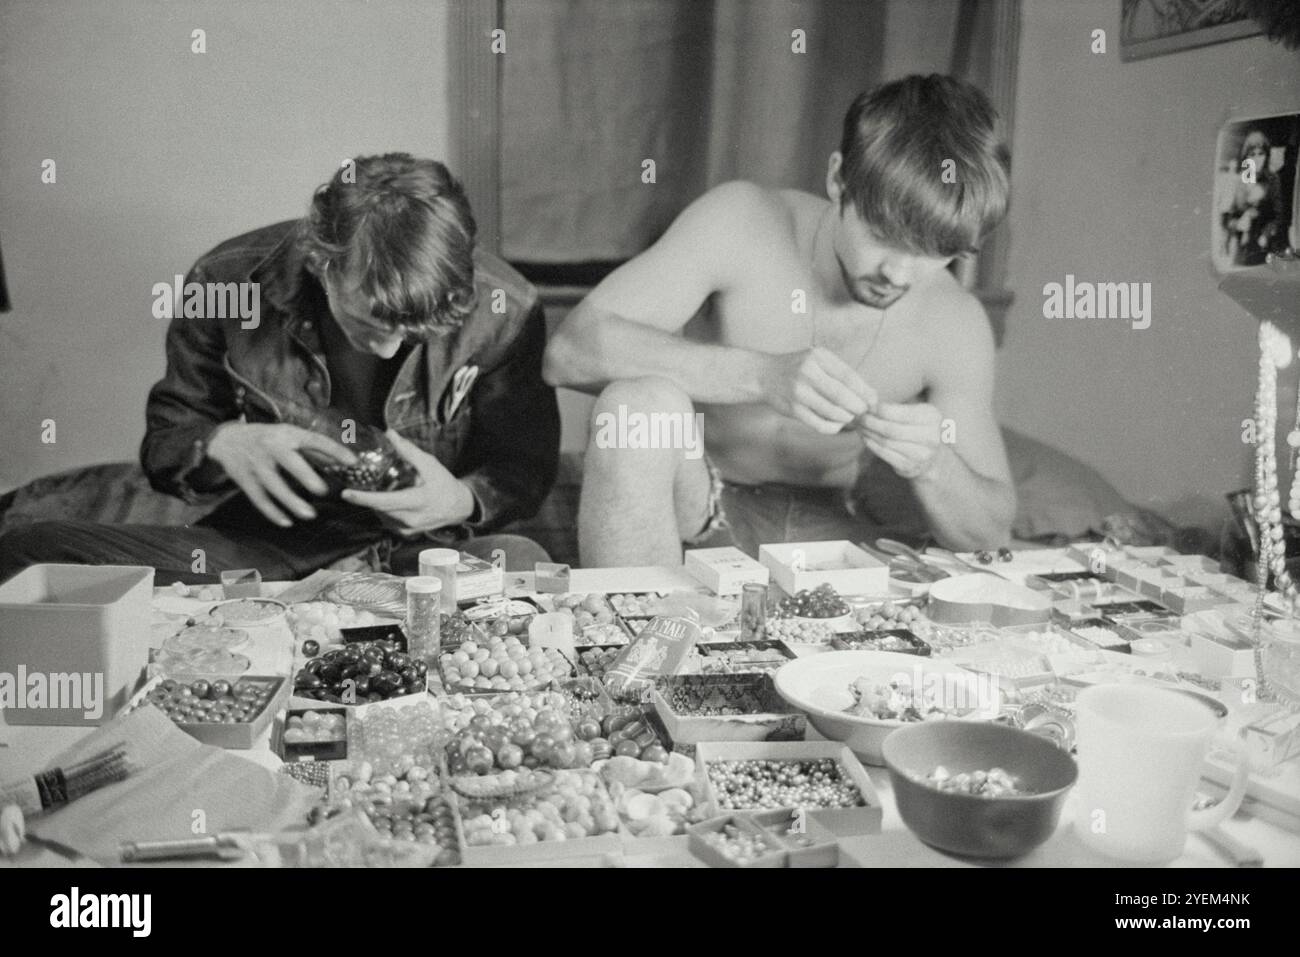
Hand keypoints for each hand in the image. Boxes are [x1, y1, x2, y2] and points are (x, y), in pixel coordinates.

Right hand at [206, 422, 356, 526]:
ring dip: (290, 501)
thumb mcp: (289, 435)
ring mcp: (256, 464)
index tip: (353, 462)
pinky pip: (259, 498)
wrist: (226, 439)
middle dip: (305, 476)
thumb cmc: (267, 438)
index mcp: (287, 434)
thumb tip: (345, 462)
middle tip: (322, 491)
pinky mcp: (245, 480)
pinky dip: (272, 512)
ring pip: (273, 485)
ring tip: (309, 514)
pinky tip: (286, 522)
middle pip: (289, 462)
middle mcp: (271, 447)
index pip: (314, 440)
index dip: (334, 450)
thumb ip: (315, 449)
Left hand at [340, 430, 474, 535]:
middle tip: (356, 485)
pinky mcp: (406, 533)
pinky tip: (389, 500)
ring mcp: (408, 528)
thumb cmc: (444, 484)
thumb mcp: (430, 464)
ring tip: (380, 490)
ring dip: (375, 502)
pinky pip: (386, 520)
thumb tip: (389, 434)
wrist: (459, 507)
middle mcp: (411, 518)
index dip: (363, 498)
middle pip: (379, 508)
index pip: (386, 502)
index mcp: (418, 501)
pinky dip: (383, 509)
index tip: (346, 493)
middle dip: (365, 497)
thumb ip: (408, 451)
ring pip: (381, 515)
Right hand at [763, 347, 876, 433]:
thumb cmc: (798, 368)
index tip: (873, 400)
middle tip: (863, 412)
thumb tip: (870, 394)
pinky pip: (819, 424)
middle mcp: (807, 372)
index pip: (848, 376)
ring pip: (832, 412)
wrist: (765, 375)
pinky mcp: (793, 409)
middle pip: (842, 395)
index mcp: (818, 357)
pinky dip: (833, 427)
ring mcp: (799, 392)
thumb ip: (840, 373)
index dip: (865, 391)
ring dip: (846, 418)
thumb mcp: (817, 360)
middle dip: (857, 407)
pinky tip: (836, 424)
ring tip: (850, 417)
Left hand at [857, 401, 943, 479]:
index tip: (868, 407)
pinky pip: (886, 455)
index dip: (880, 410)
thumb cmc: (917, 426)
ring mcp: (921, 455)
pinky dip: (872, 446)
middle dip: (871, 423)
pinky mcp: (910, 467)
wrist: (931, 453)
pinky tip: (866, 438)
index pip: (900, 413)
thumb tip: (869, 406)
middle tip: (860, 418)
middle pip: (891, 430)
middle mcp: (930, 437)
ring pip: (886, 443)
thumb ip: (896, 408)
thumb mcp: (915, 411)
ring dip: (869, 434)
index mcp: (932, 418)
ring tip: (861, 427)